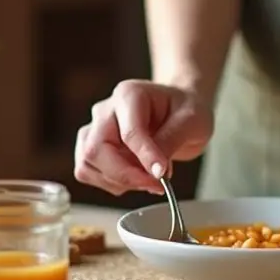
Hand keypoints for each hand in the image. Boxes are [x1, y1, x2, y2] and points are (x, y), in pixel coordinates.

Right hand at [74, 80, 213, 194]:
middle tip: (157, 184)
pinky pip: (88, 173)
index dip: (144, 157)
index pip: (129, 132)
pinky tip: (135, 179)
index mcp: (129, 95)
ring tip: (149, 179)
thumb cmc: (185, 110)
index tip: (161, 175)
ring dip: (118, 181)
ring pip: (87, 164)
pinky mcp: (93, 148)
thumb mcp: (191, 120)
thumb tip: (155, 170)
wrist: (179, 111)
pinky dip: (110, 184)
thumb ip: (171, 141)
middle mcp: (106, 110)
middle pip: (96, 149)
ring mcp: (95, 129)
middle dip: (125, 175)